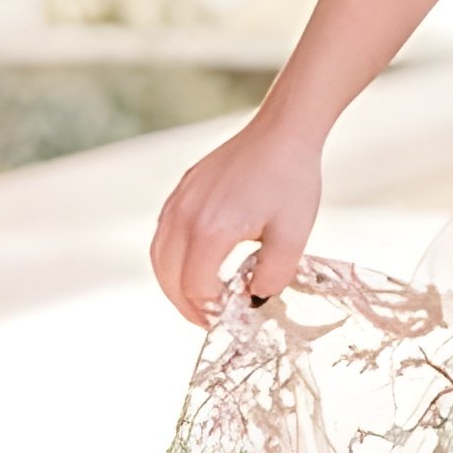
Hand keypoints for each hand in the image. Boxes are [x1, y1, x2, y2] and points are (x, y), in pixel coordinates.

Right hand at [152, 113, 323, 324]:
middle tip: (210, 320)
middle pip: (169, 277)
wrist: (282, 132)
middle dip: (188, 305)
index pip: (196, 288)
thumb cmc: (292, 179)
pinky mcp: (181, 191)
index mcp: (210, 230)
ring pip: (159, 257)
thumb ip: (274, 276)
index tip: (233, 315)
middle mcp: (184, 216)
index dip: (213, 310)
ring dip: (173, 285)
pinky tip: (192, 266)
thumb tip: (253, 298)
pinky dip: (171, 259)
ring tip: (198, 301)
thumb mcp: (294, 236)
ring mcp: (178, 201)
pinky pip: (163, 235)